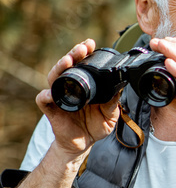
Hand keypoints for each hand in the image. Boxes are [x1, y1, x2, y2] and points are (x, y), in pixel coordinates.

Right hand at [38, 39, 119, 159]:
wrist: (84, 143)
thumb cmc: (96, 126)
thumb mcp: (110, 114)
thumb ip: (113, 102)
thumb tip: (119, 88)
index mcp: (83, 85)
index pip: (81, 64)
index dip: (84, 53)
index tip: (91, 44)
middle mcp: (69, 87)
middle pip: (66, 66)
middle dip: (73, 54)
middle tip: (82, 48)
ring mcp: (58, 97)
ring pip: (54, 77)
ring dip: (60, 67)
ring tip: (68, 60)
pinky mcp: (51, 110)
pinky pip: (44, 99)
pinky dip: (47, 95)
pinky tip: (52, 92)